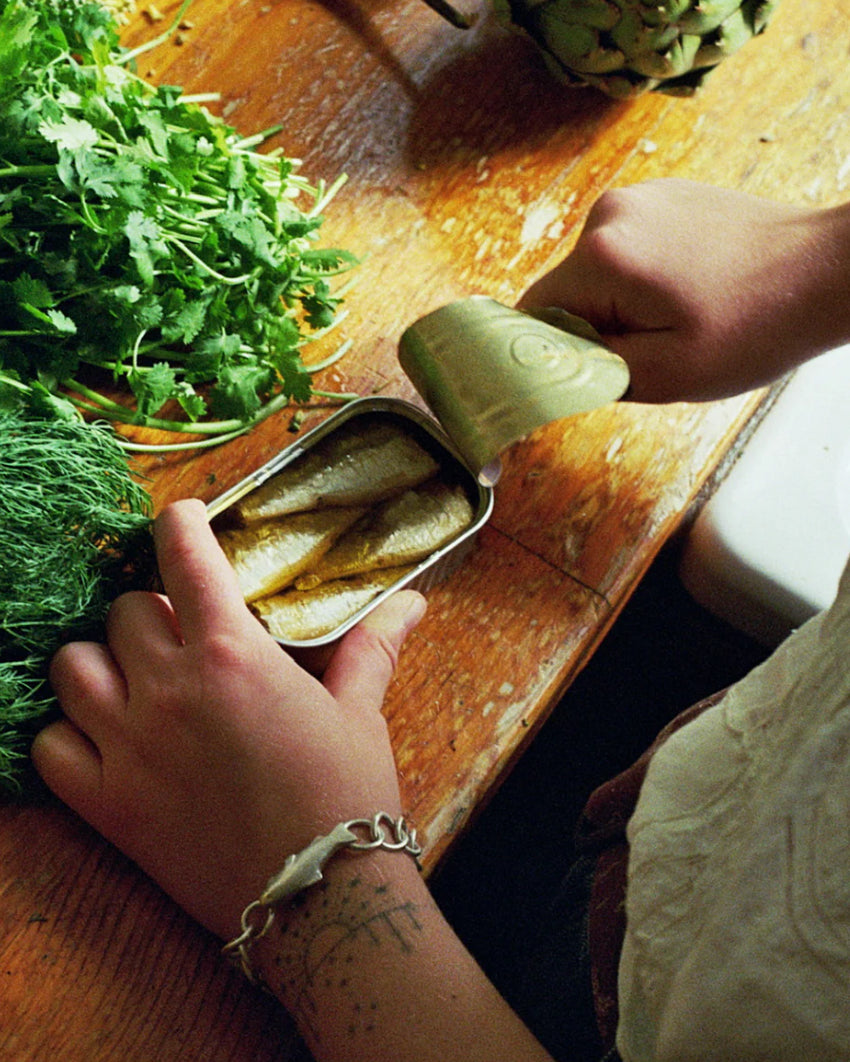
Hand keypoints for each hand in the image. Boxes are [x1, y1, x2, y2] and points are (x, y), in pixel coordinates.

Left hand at [32, 498, 425, 940]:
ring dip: (99, 663)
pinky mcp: (108, 805)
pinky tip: (103, 738)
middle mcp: (170, 688)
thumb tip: (413, 603)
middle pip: (124, 610)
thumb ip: (371, 646)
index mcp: (233, 654)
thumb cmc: (346, 795)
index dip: (179, 522)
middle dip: (151, 610)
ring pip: (71, 667)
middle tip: (180, 633)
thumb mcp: (359, 712)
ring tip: (133, 679)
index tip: (182, 518)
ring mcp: (130, 747)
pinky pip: (50, 747)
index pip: (183, 555)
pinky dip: (67, 734)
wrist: (318, 896)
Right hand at [521, 179, 849, 401]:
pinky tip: (692, 288)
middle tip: (654, 347)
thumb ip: (590, 371)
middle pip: (566, 290)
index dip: (556, 350)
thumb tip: (546, 364)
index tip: (595, 367)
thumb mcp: (664, 375)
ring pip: (598, 272)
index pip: (535, 314)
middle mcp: (609, 212)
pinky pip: (629, 249)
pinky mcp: (666, 194)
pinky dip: (646, 277)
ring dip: (623, 303)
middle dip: (597, 326)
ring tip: (681, 315)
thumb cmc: (755, 326)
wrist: (826, 272)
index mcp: (601, 255)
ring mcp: (639, 196)